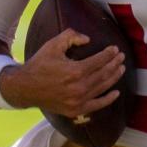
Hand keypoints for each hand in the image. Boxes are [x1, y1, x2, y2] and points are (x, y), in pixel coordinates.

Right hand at [5, 28, 125, 116]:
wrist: (24, 88)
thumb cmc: (40, 64)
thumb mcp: (53, 45)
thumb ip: (71, 36)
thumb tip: (88, 39)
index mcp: (75, 71)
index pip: (99, 61)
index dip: (109, 54)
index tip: (115, 49)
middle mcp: (79, 87)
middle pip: (104, 73)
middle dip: (114, 63)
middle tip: (121, 57)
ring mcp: (78, 101)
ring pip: (102, 87)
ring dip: (114, 77)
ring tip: (121, 68)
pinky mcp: (75, 110)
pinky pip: (96, 105)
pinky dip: (108, 99)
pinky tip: (116, 93)